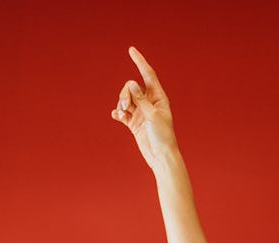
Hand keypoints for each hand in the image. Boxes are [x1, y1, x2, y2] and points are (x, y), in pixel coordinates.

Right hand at [111, 47, 176, 169]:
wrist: (161, 157)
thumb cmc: (162, 136)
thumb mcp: (152, 115)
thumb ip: (141, 99)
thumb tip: (132, 84)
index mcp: (159, 98)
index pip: (148, 75)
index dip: (140, 62)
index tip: (131, 49)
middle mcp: (149, 103)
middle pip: (131, 87)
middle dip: (125, 93)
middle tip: (125, 106)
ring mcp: (141, 113)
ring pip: (125, 99)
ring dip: (121, 104)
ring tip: (122, 114)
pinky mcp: (134, 123)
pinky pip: (122, 113)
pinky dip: (118, 113)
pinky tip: (116, 116)